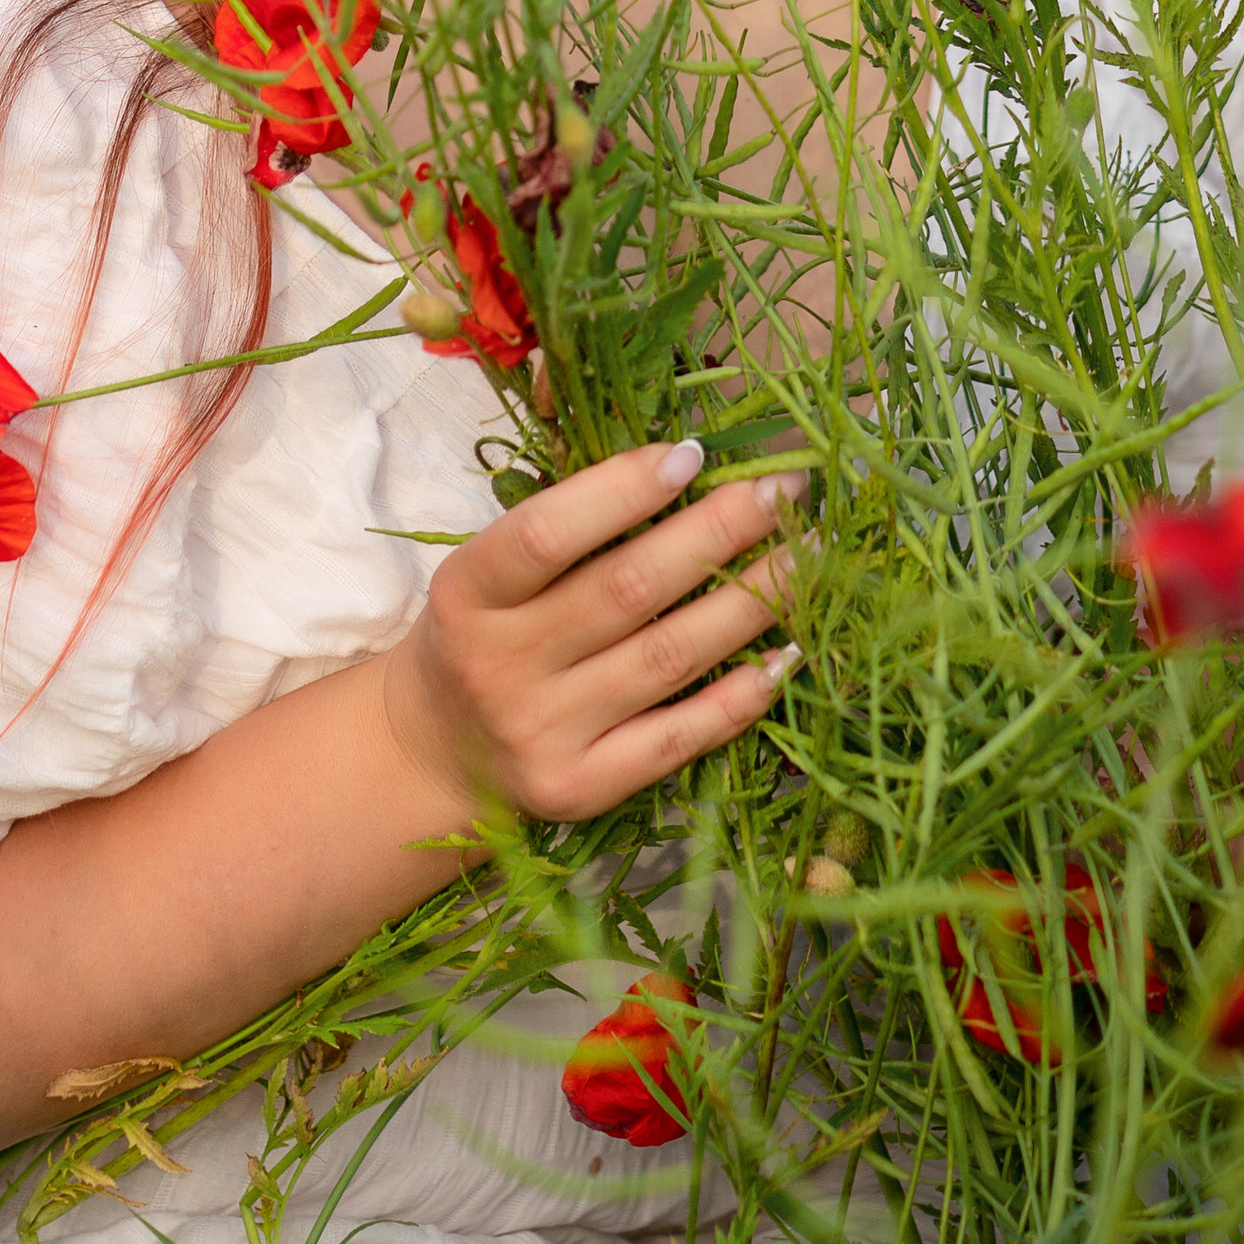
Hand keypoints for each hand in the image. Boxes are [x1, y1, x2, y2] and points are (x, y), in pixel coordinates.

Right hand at [378, 439, 798, 824]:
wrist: (436, 752)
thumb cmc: (482, 632)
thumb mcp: (489, 573)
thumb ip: (568, 529)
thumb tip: (688, 467)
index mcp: (467, 592)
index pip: (547, 533)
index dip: (623, 490)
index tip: (695, 454)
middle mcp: (499, 665)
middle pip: (628, 591)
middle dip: (717, 532)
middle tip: (785, 492)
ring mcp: (540, 733)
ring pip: (667, 659)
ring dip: (748, 603)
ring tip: (807, 558)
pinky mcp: (579, 789)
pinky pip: (675, 739)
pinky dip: (735, 697)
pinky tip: (784, 656)